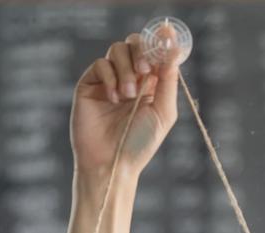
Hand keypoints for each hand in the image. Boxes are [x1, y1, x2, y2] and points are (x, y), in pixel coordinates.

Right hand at [70, 26, 182, 179]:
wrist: (112, 163)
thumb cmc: (140, 143)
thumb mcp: (163, 111)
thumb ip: (168, 79)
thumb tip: (173, 47)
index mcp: (151, 82)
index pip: (155, 50)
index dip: (160, 42)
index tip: (166, 36)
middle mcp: (130, 77)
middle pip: (135, 43)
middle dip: (142, 51)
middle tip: (144, 71)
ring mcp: (109, 79)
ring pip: (117, 49)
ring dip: (126, 69)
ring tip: (128, 95)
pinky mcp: (90, 84)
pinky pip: (100, 64)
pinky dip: (110, 78)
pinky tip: (113, 99)